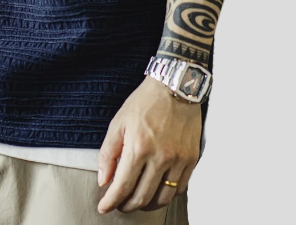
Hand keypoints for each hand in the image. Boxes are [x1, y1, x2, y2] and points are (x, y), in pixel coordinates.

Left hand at [97, 76, 201, 213]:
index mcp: (138, 146)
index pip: (123, 186)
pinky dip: (166, 194)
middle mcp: (160, 156)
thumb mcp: (118, 122)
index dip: (111, 201)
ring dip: (147, 204)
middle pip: (142, 197)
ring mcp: (178, 159)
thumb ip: (108, 153)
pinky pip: (179, 188)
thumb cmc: (145, 101)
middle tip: (119, 204)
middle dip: (126, 206)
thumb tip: (104, 180)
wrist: (174, 86)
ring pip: (162, 198)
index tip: (104, 207)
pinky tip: (156, 189)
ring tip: (137, 200)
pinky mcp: (191, 159)